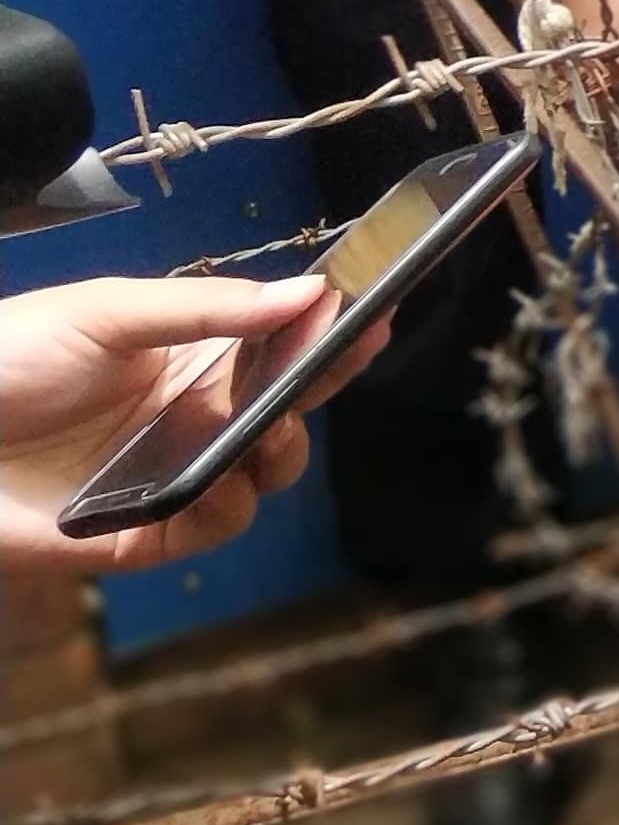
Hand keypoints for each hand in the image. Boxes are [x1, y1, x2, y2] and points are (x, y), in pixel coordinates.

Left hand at [0, 273, 338, 573]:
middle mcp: (193, 412)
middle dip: (324, 382)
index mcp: (189, 353)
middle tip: (339, 362)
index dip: (330, 327)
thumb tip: (306, 292)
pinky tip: (223, 486)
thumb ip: (207, 309)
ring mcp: (174, 472)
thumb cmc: (8, 359)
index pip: (279, 339)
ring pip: (265, 468)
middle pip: (288, 402)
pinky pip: (214, 526)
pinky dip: (231, 508)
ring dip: (282, 449)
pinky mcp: (146, 532)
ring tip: (269, 433)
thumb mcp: (106, 313)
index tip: (377, 309)